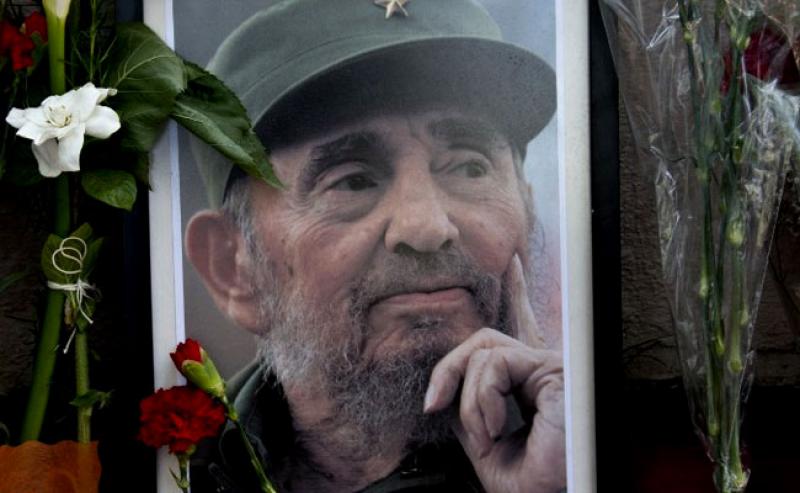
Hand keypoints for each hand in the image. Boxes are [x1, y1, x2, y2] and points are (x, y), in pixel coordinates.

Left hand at [423, 256, 565, 492]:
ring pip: (482, 351)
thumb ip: (468, 408)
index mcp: (529, 382)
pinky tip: (498, 428)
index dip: (517, 291)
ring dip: (471, 401)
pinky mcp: (552, 368)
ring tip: (488, 435)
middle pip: (483, 340)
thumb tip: (448, 390)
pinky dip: (484, 400)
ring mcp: (548, 365)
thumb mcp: (484, 442)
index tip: (512, 263)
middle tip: (433, 403)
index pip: (521, 326)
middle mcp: (541, 368)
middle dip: (448, 368)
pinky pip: (493, 364)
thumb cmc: (530, 478)